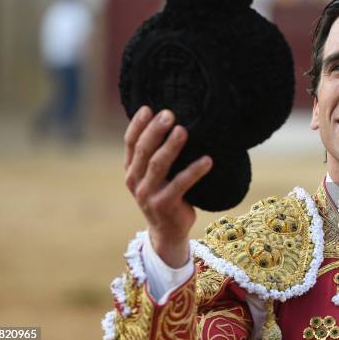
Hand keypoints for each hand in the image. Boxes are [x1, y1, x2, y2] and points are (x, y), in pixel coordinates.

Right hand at [124, 106, 212, 267]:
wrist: (168, 232)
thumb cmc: (166, 195)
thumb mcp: (154, 176)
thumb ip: (156, 155)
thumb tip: (174, 123)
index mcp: (131, 170)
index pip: (130, 143)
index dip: (138, 125)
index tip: (148, 107)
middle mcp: (135, 181)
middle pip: (143, 150)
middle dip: (155, 130)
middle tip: (169, 114)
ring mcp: (148, 194)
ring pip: (158, 165)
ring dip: (171, 146)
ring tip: (183, 130)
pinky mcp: (164, 205)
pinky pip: (181, 184)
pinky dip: (194, 171)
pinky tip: (208, 160)